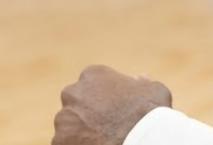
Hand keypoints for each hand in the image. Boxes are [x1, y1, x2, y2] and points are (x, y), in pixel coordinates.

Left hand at [53, 65, 172, 144]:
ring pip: (70, 126)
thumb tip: (138, 78)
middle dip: (88, 113)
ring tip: (103, 141)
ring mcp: (64, 119)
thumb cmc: (150, 112)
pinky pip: (66, 144)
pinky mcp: (59, 142)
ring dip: (81, 132)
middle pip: (77, 103)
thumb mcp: (153, 90)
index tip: (115, 109)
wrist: (141, 139)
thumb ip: (141, 83)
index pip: (92, 83)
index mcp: (93, 74)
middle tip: (106, 127)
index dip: (104, 97)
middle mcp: (73, 93)